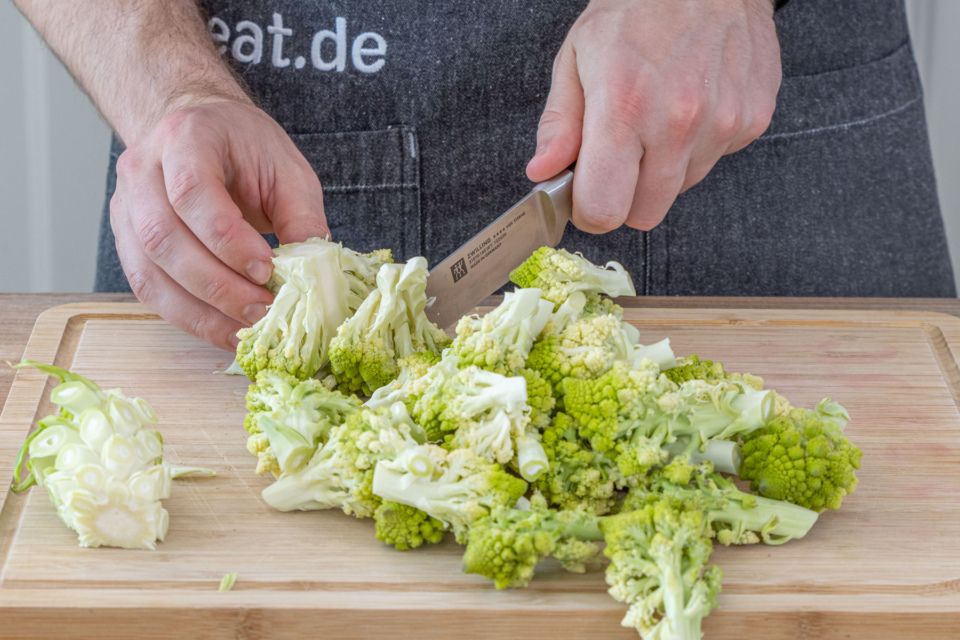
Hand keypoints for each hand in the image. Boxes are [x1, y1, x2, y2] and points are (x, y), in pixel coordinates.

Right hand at [110, 98, 328, 350]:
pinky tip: (223, 330)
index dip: (226, 239)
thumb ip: (302, 218)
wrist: (203, 131)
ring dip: (201, 310)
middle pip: (163, 237)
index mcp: (186, 137)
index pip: (190, 191)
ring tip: (246, 328)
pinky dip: (188, 317)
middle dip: (217, 285)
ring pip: (149, 272)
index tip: (265, 269)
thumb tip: (312, 276)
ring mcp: (126, 207)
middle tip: (262, 310)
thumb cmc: (248, 149)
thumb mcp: (288, 171)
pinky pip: (149, 289)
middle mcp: (142, 169)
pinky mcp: (126, 241)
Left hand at [526, 0, 780, 231]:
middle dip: (626, 195)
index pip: (604, 209)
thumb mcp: (576, 58)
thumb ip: (559, 124)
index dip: (590, 209)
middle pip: (645, 214)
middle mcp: (678, 122)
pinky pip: (714, 160)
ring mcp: (722, 122)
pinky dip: (698, 144)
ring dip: (664, 167)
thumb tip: (543, 173)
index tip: (586, 192)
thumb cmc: (636, 9)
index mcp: (624, 107)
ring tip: (658, 115)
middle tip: (620, 154)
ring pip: (681, 189)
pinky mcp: (753, 119)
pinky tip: (691, 102)